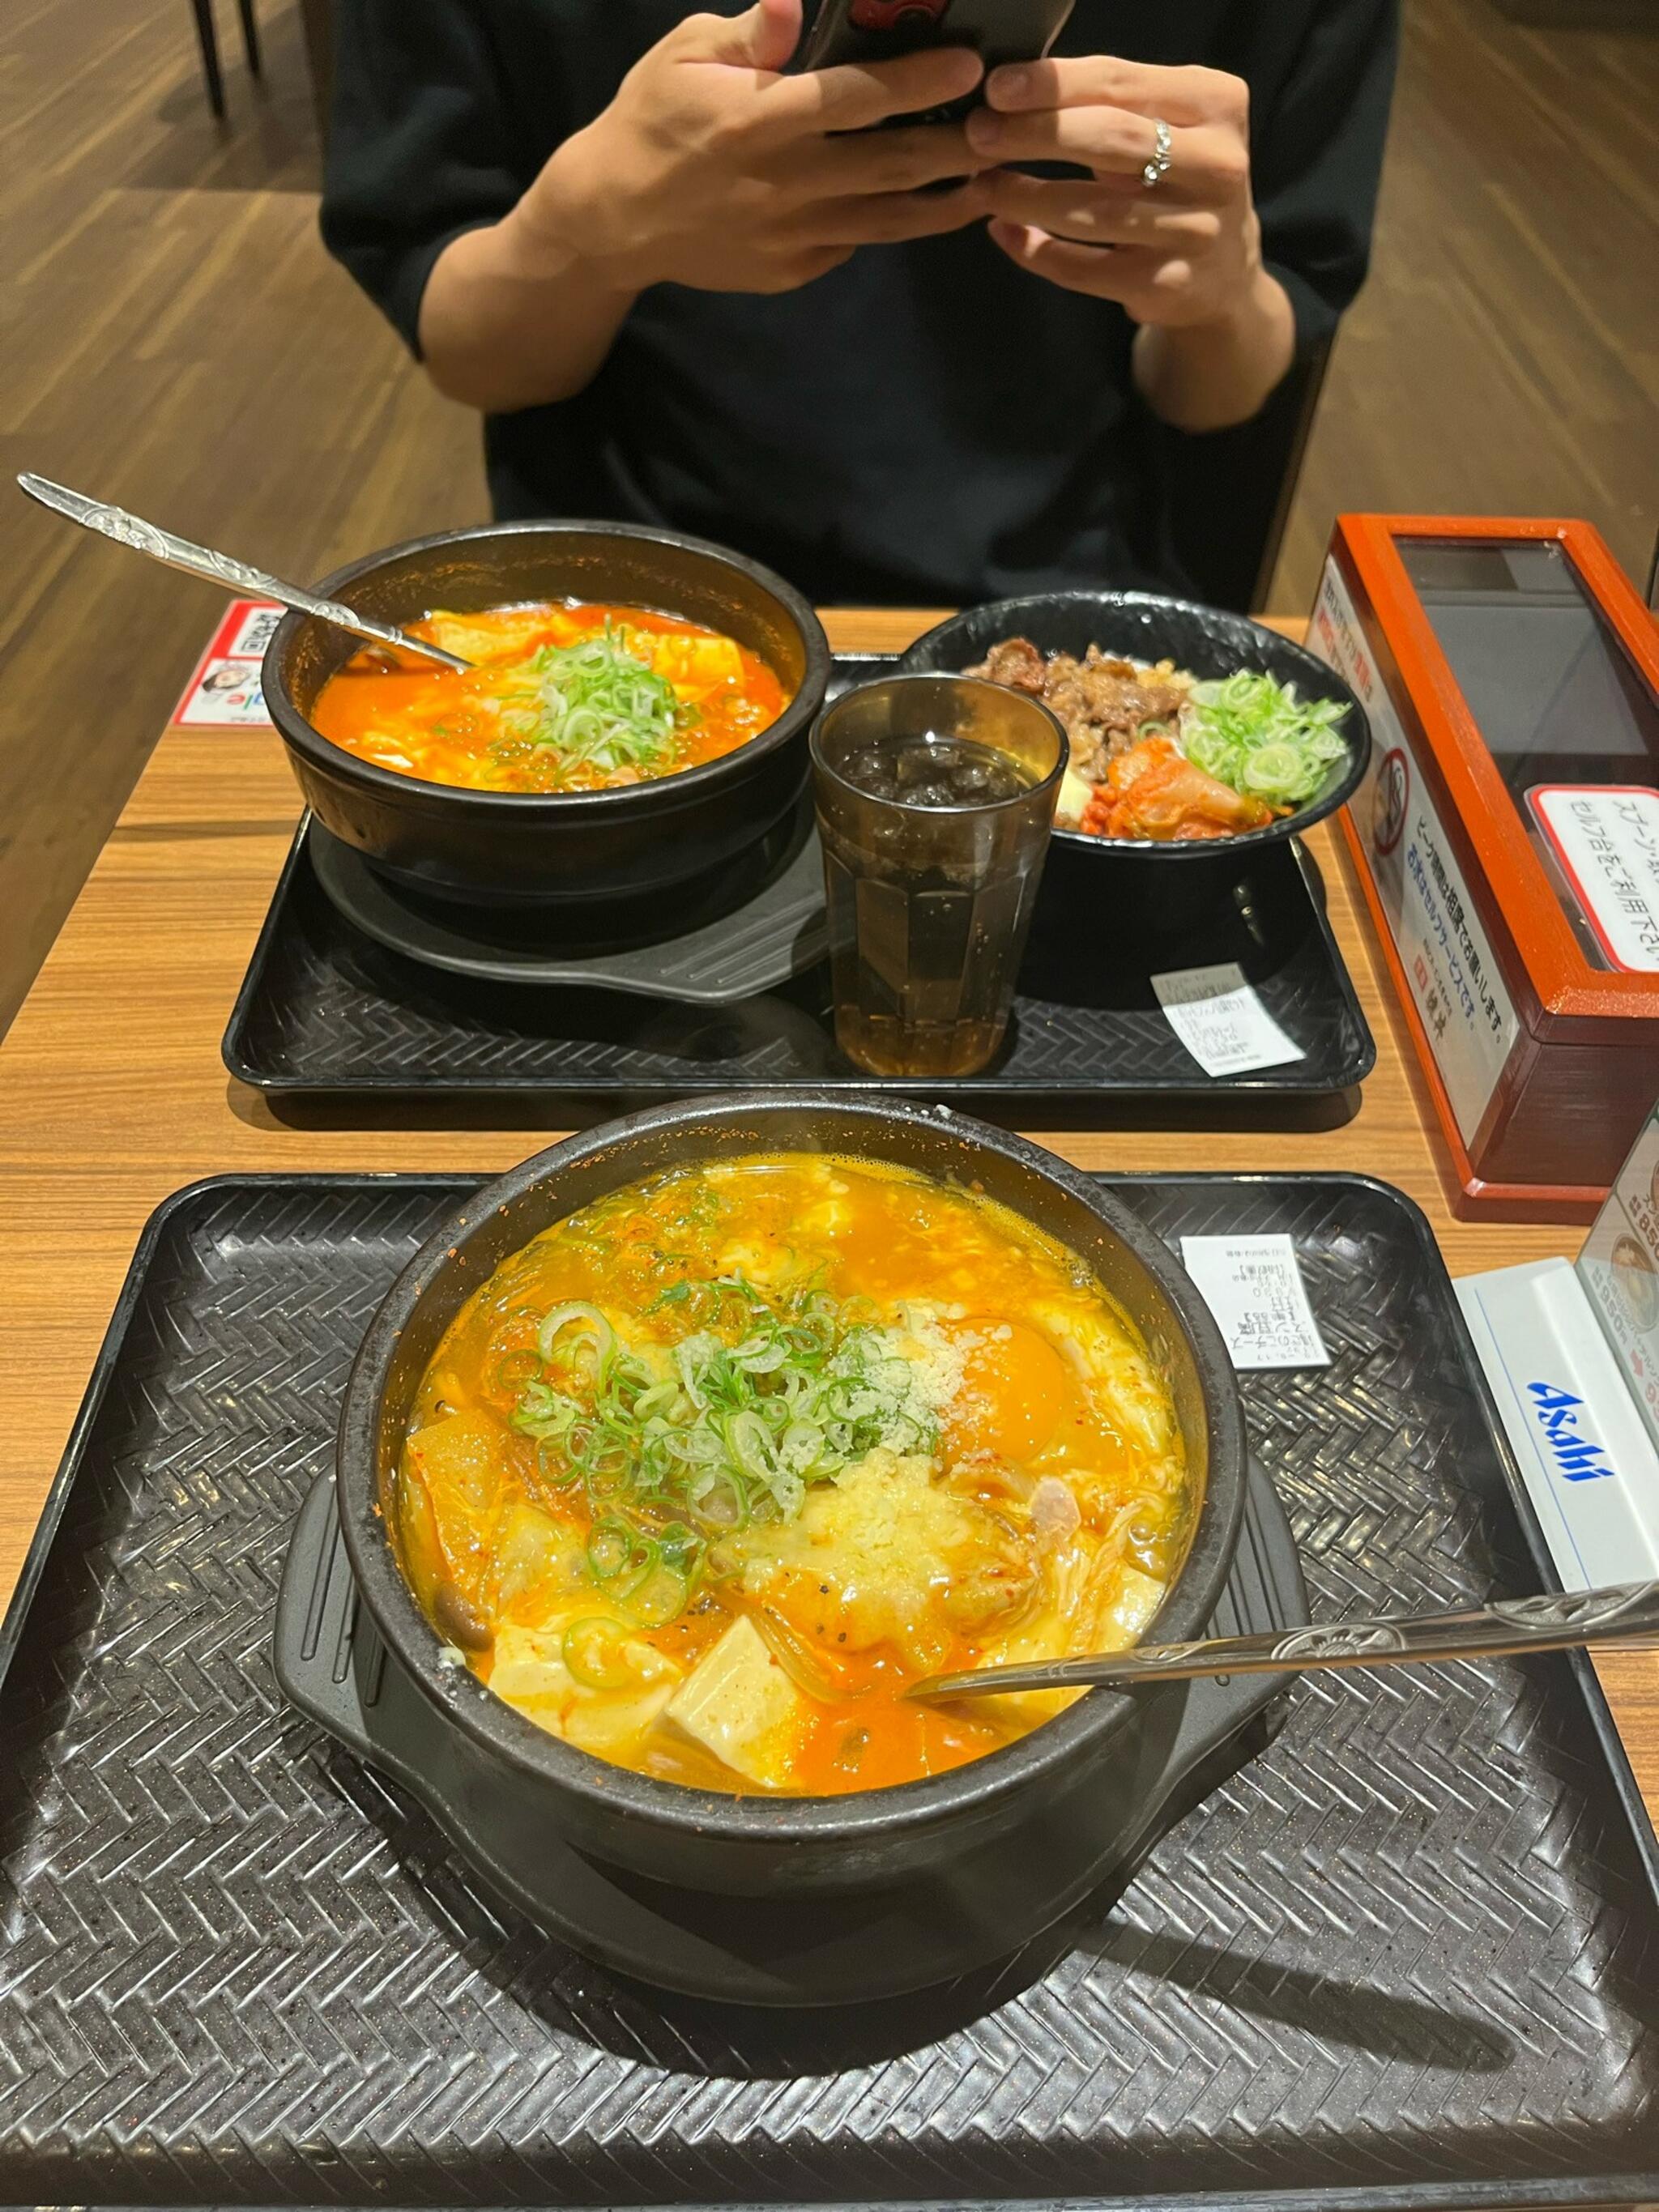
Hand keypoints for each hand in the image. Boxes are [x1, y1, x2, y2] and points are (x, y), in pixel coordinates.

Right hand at [513, 0, 995, 296]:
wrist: (613, 219)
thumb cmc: (653, 120)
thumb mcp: (685, 56)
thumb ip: (750, 34)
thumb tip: (798, 6)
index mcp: (755, 121)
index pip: (852, 98)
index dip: (916, 82)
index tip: (968, 64)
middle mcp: (782, 183)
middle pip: (889, 164)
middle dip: (956, 144)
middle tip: (1005, 125)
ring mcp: (790, 235)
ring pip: (888, 219)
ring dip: (946, 201)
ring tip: (992, 179)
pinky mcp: (792, 270)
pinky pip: (855, 244)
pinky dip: (897, 225)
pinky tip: (931, 204)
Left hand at [965, 57, 1269, 329]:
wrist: (1225, 274)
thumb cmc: (1177, 180)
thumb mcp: (1166, 126)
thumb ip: (1110, 103)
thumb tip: (1012, 92)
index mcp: (1217, 103)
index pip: (1122, 83)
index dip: (1053, 84)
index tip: (997, 88)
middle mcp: (1217, 165)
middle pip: (1110, 139)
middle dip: (1035, 134)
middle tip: (979, 134)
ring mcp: (1196, 230)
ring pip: (1092, 211)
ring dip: (1026, 197)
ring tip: (982, 185)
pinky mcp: (1168, 285)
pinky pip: (1086, 268)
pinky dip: (1038, 251)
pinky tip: (1007, 232)